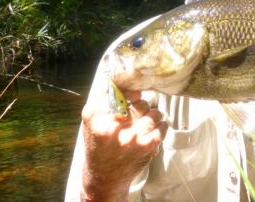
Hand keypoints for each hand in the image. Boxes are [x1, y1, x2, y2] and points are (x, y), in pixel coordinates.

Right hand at [80, 84, 167, 200]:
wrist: (105, 177)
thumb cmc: (100, 145)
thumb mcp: (92, 121)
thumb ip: (103, 98)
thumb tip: (120, 77)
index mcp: (97, 119)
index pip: (118, 91)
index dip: (131, 90)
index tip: (134, 95)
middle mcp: (114, 128)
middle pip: (141, 103)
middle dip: (142, 107)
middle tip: (137, 115)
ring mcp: (132, 137)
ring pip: (155, 112)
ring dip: (152, 116)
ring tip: (144, 124)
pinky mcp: (147, 146)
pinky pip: (162, 125)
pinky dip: (160, 126)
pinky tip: (151, 132)